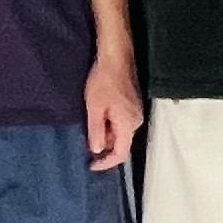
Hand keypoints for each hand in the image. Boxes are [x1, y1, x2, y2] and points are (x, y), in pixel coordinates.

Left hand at [84, 49, 143, 171]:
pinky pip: (121, 123)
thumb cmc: (103, 81)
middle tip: (86, 139)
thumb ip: (96, 131)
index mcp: (128, 124)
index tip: (91, 165)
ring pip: (120, 133)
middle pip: (120, 143)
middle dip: (103, 145)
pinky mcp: (133, 105)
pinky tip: (98, 114)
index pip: (120, 153)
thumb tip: (96, 150)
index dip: (106, 163)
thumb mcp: (94, 108)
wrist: (115, 57)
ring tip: (90, 122)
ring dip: (105, 133)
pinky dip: (109, 124)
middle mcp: (136, 121)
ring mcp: (136, 113)